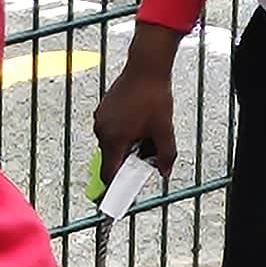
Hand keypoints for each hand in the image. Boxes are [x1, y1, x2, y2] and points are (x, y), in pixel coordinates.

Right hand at [90, 21, 184, 179]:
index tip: (114, 200)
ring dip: (129, 145)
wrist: (146, 66)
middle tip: (149, 150)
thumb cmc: (154, 97)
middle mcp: (102, 130)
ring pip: (114, 143)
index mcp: (114, 139)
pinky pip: (112, 129)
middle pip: (113, 159)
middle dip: (130, 160)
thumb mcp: (164, 130)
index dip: (113, 189)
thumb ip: (165, 156)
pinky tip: (140, 119)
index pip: (109, 174)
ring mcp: (101, 118)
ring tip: (147, 129)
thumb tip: (163, 173)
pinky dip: (125, 132)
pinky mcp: (103, 109)